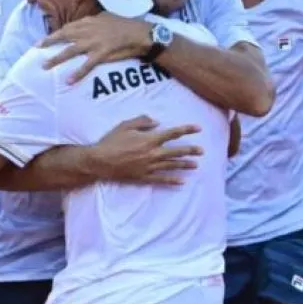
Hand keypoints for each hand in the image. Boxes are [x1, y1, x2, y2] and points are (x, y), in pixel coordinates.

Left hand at [39, 13, 152, 83]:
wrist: (140, 34)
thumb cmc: (125, 25)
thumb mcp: (107, 18)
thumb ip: (95, 20)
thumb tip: (87, 21)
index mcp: (90, 22)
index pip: (68, 27)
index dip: (56, 33)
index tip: (45, 39)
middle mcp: (89, 31)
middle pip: (64, 36)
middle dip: (49, 42)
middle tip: (36, 48)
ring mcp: (94, 43)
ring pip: (70, 51)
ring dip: (57, 59)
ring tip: (45, 65)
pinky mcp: (102, 54)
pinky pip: (87, 65)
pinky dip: (78, 73)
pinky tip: (69, 80)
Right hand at [88, 115, 202, 184]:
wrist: (100, 161)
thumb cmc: (111, 141)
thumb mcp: (125, 125)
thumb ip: (142, 121)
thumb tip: (157, 122)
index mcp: (149, 139)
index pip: (173, 133)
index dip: (187, 130)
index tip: (198, 128)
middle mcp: (152, 154)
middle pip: (176, 151)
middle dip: (191, 150)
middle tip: (202, 150)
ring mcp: (149, 167)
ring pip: (171, 165)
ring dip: (185, 165)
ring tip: (196, 165)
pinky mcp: (143, 177)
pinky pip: (161, 179)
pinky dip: (172, 180)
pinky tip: (182, 181)